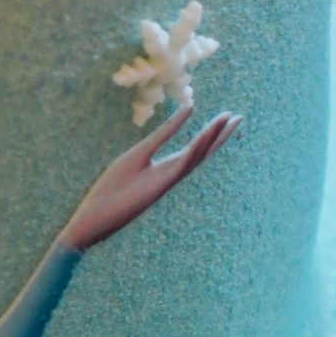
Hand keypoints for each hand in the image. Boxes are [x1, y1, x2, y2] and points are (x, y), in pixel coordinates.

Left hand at [58, 105, 241, 254]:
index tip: (225, 116)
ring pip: (197, 156)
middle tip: (239, 116)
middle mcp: (171, 175)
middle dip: (220, 135)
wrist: (96, 219)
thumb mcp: (138, 155)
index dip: (210, 132)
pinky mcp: (160, 185)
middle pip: (202, 152)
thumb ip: (159, 136)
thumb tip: (174, 122)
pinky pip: (182, 163)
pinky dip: (195, 146)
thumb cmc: (112, 190)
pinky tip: (205, 131)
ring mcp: (168, 181)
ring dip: (213, 137)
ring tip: (229, 118)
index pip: (194, 148)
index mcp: (165, 168)